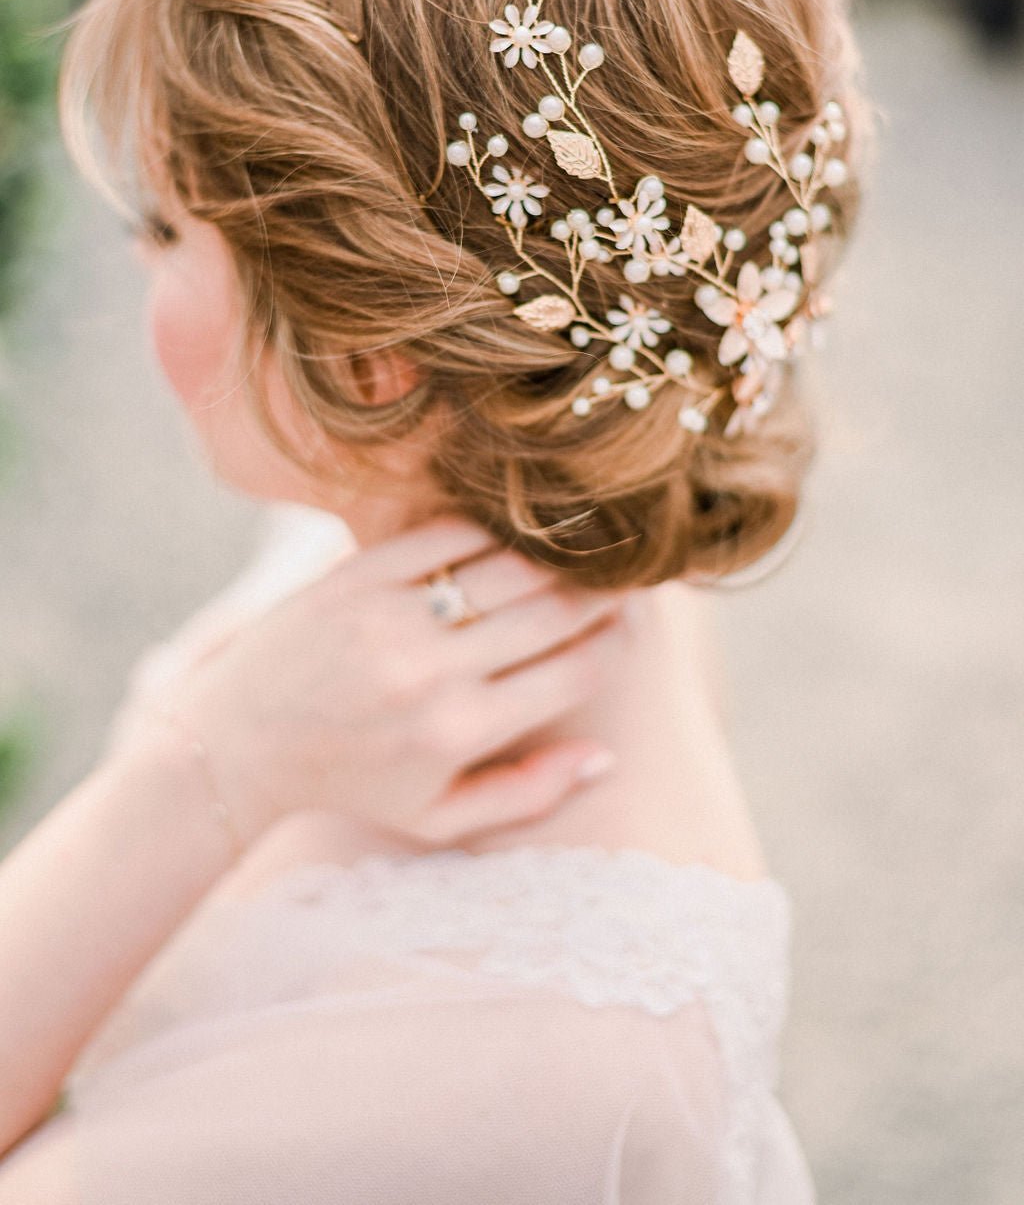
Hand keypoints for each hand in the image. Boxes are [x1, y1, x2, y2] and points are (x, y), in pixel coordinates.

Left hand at [143, 517, 622, 849]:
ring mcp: (391, 619)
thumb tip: (607, 756)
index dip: (614, 644)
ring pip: (507, 565)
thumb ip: (526, 794)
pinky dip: (489, 527)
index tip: (624, 628)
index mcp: (459, 734)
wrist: (238, 744)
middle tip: (619, 575)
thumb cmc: (350, 785)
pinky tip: (510, 529)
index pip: (574, 672)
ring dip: (555, 554)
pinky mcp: (355, 576)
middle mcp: (430, 674)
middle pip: (551, 611)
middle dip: (600, 591)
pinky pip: (445, 534)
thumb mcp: (435, 818)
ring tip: (578, 548)